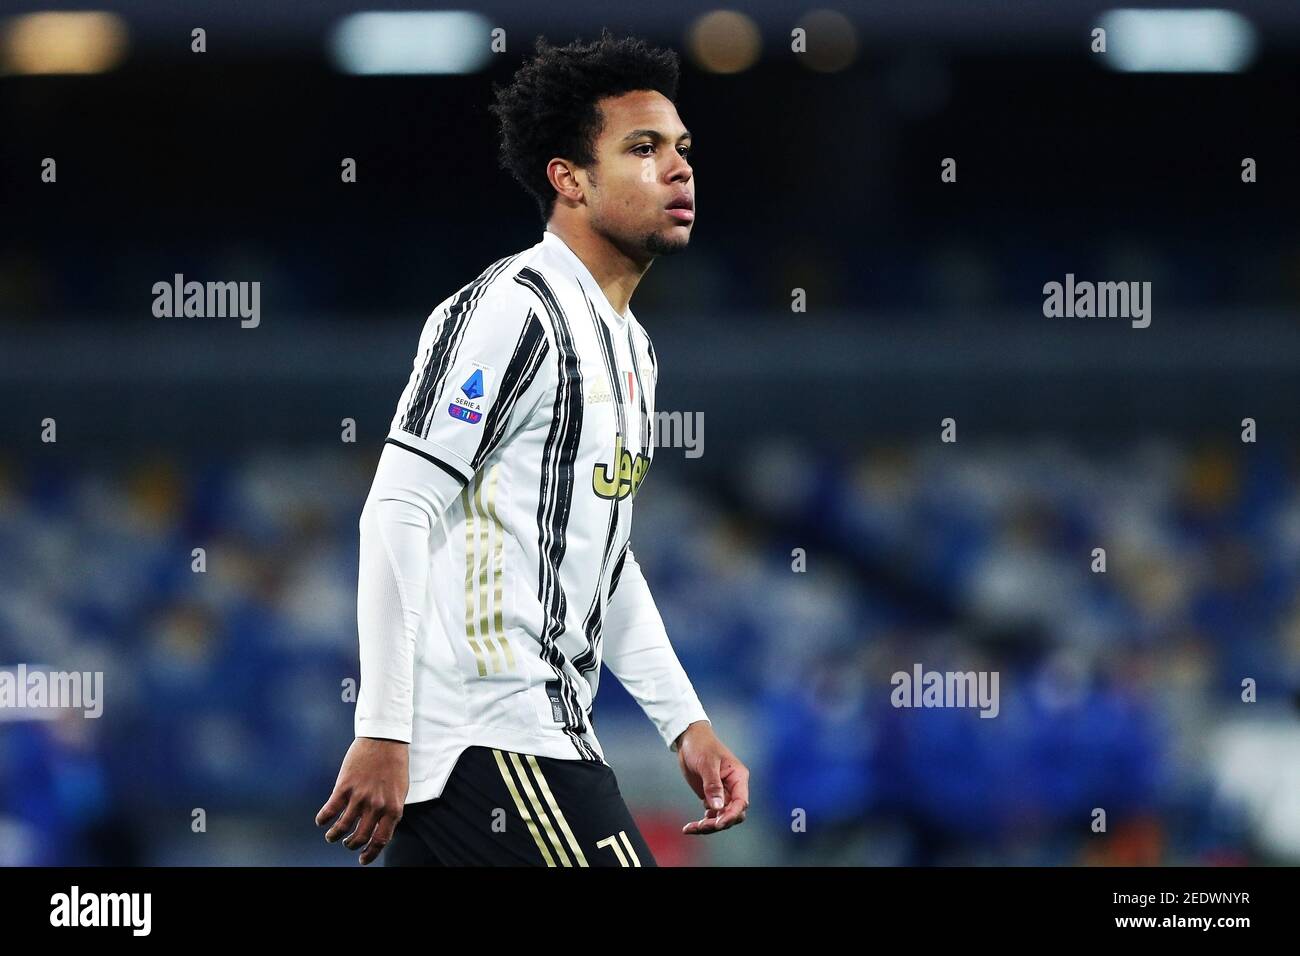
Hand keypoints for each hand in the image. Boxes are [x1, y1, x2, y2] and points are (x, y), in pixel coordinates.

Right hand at [315, 736, 408, 864]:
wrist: (385, 739)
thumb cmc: (395, 764)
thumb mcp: (400, 791)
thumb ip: (390, 811)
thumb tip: (380, 829)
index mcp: (393, 809)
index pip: (380, 840)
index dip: (370, 854)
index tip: (362, 859)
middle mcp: (376, 806)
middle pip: (360, 837)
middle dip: (351, 845)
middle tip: (347, 844)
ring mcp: (359, 797)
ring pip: (342, 828)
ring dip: (334, 836)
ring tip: (331, 836)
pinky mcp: (344, 786)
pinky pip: (330, 810)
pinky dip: (323, 819)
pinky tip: (321, 821)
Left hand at [675, 721, 748, 834]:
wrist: (689, 740)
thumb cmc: (701, 746)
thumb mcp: (706, 763)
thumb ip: (712, 785)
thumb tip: (718, 807)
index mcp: (738, 777)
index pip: (741, 802)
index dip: (731, 815)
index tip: (718, 824)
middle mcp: (733, 788)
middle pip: (732, 814)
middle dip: (718, 823)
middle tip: (699, 826)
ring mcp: (723, 794)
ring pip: (721, 817)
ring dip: (708, 825)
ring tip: (690, 828)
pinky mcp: (711, 797)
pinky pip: (712, 815)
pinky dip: (702, 822)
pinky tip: (690, 827)